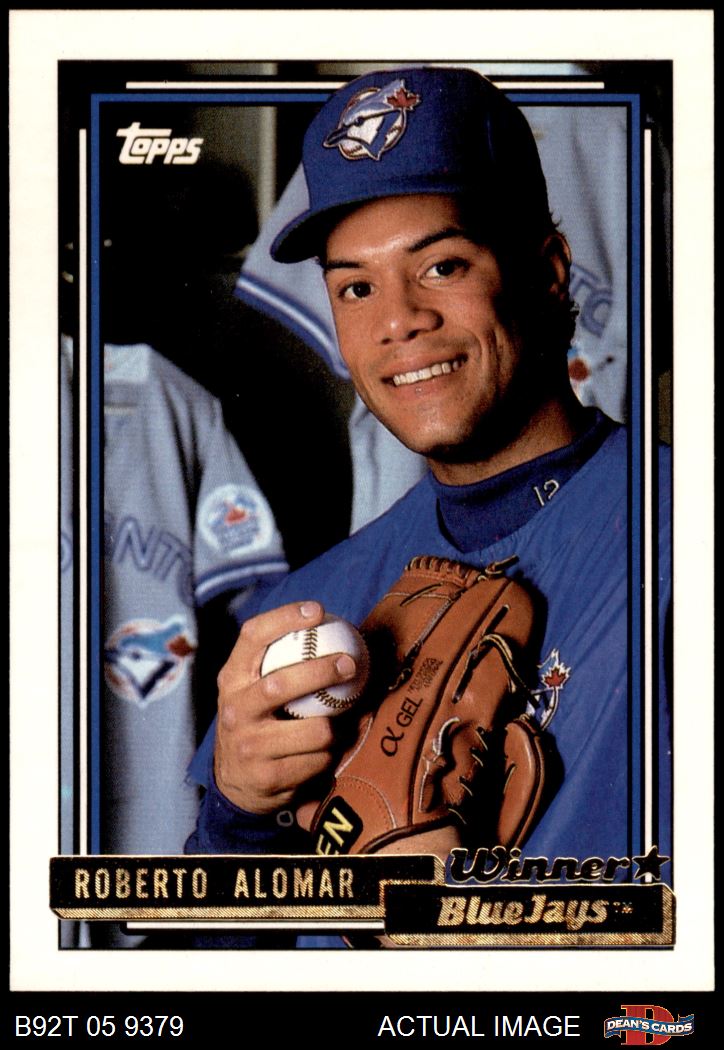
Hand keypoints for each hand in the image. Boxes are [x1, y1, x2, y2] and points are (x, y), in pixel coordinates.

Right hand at [214, 601, 358, 814]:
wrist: (234, 782)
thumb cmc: (256, 721)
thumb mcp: (252, 690)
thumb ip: (278, 663)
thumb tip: (332, 629)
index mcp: (232, 679)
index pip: (252, 637)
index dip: (284, 618)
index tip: (317, 610)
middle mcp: (236, 710)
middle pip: (281, 684)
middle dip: (321, 671)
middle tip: (350, 664)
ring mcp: (250, 746)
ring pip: (314, 730)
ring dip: (335, 727)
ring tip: (339, 723)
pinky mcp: (269, 777)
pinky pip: (319, 760)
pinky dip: (329, 755)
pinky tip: (325, 751)